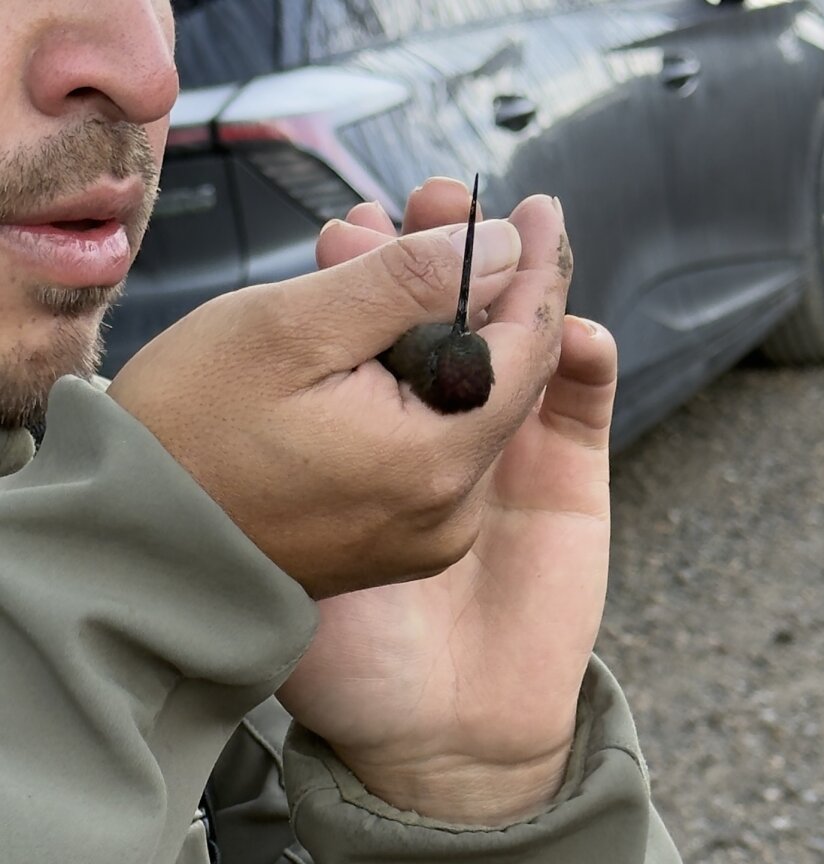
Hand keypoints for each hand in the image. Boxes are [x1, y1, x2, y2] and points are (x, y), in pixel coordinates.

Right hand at [107, 196, 566, 599]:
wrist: (132, 543)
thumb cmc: (189, 432)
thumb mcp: (291, 328)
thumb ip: (406, 282)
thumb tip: (505, 248)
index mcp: (433, 459)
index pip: (527, 349)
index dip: (538, 270)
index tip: (540, 210)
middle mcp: (446, 511)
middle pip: (498, 378)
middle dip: (476, 286)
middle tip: (434, 209)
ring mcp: (422, 536)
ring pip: (462, 409)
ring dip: (437, 330)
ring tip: (378, 258)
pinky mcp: (392, 544)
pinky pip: (428, 448)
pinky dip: (413, 385)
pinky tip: (369, 336)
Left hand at [278, 180, 616, 823]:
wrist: (444, 745)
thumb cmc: (353, 663)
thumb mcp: (302, 555)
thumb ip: (304, 472)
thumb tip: (322, 386)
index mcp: (370, 452)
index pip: (373, 344)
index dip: (369, 282)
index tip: (348, 226)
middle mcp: (434, 445)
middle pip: (453, 325)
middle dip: (448, 255)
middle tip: (429, 192)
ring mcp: (509, 459)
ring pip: (522, 347)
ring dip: (524, 283)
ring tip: (520, 225)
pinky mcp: (570, 481)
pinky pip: (583, 404)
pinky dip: (586, 359)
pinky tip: (569, 326)